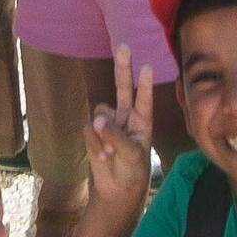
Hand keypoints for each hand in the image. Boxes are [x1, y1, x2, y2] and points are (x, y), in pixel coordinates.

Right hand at [82, 57, 158, 218]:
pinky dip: (94, 143)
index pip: (144, 99)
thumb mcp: (132, 155)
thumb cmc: (133, 171)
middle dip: (122, 68)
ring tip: (110, 152)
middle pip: (123, 88)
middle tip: (124, 47)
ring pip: (101, 111)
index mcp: (142, 122)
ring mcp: (109, 123)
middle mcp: (126, 117)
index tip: (147, 66)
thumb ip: (116, 136)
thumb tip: (97, 120)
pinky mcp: (94, 132)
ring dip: (103, 131)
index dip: (145, 84)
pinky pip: (89, 128)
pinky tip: (102, 157)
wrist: (116, 190)